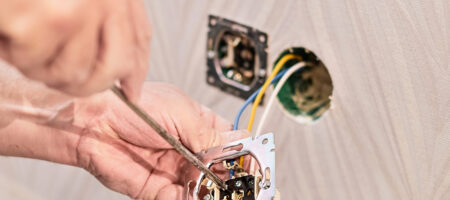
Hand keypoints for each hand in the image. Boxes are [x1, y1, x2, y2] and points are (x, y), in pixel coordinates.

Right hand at [0, 0, 149, 101]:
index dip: (136, 72)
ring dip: (40, 66)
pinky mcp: (54, 21)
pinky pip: (35, 64)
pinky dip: (12, 54)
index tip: (131, 93)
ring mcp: (83, 9)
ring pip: (71, 73)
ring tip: (21, 38)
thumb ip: (107, 25)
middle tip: (57, 78)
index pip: (139, 39)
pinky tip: (5, 29)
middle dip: (86, 85)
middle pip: (113, 68)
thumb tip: (127, 78)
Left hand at [74, 82, 247, 198]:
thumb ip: (210, 135)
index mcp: (198, 125)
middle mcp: (189, 149)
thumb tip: (237, 147)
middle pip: (221, 169)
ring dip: (216, 192)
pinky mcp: (159, 189)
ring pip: (205, 188)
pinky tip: (202, 196)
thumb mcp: (181, 112)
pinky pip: (183, 199)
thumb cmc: (133, 106)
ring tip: (224, 192)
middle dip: (233, 178)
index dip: (244, 154)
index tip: (254, 164)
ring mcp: (176, 170)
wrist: (93, 124)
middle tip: (242, 185)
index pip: (231, 143)